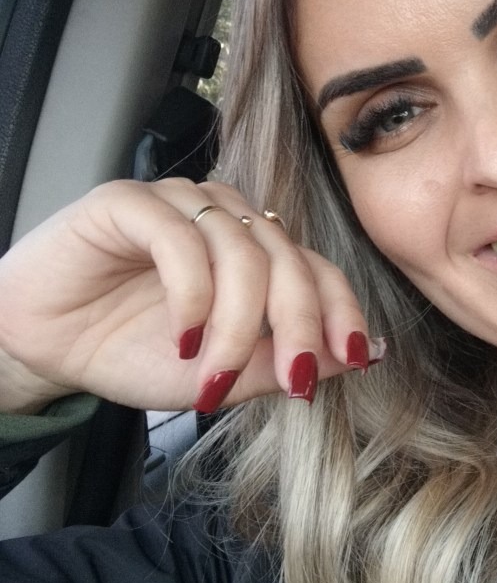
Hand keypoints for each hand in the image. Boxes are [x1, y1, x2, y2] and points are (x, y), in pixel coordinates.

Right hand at [0, 179, 378, 414]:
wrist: (44, 348)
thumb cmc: (132, 353)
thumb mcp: (224, 373)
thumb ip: (287, 360)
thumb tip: (366, 353)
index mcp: (257, 252)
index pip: (318, 270)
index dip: (342, 312)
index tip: (358, 357)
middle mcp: (227, 220)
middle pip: (289, 261)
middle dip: (301, 327)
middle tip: (293, 381)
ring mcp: (181, 205)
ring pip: (242, 252)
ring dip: (239, 324)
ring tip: (213, 373)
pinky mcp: (129, 202)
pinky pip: (182, 240)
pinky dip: (192, 296)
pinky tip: (182, 337)